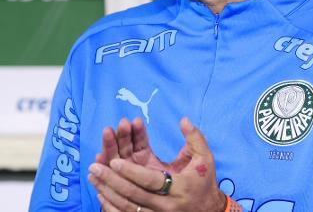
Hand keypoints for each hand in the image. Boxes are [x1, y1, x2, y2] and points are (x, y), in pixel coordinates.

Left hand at [88, 117, 226, 211]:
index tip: (115, 161)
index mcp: (178, 188)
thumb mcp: (205, 157)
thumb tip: (183, 120)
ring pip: (127, 206)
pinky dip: (112, 207)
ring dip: (108, 191)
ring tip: (93, 176)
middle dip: (113, 180)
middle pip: (134, 194)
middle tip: (96, 167)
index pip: (151, 180)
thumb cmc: (204, 180)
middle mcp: (165, 205)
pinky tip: (100, 195)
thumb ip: (195, 137)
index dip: (132, 171)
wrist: (208, 210)